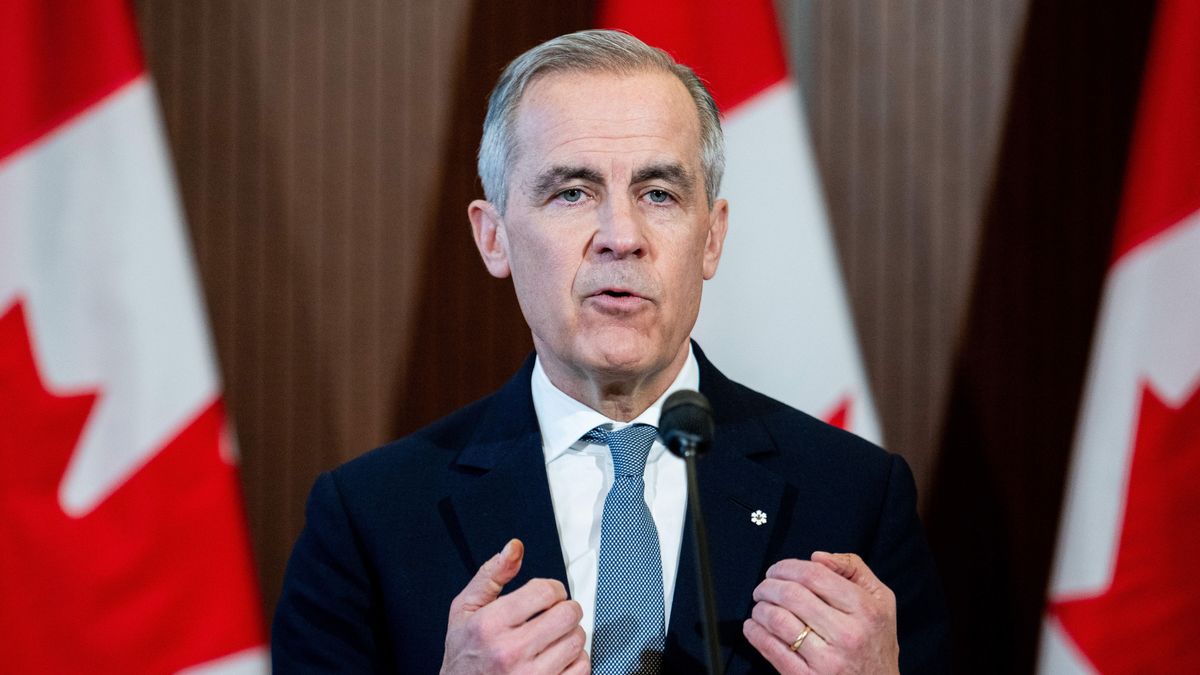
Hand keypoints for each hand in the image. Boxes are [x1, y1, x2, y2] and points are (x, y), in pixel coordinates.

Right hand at [441, 539, 588, 674]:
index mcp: (490, 626)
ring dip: (570, 634)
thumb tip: (514, 549)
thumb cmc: (463, 654)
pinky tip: (557, 657)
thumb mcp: (465, 609)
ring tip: (553, 637)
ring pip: (577, 640)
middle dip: (566, 608)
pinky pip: (581, 668)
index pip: (544, 592)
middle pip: (567, 614)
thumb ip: (491, 575)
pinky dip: (575, 660)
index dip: (553, 588)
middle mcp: (510, 652)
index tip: (549, 595)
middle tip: (555, 613)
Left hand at [742, 552, 897, 673]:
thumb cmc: (877, 643)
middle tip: (764, 587)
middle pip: (791, 595)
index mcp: (864, 610)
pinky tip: (754, 627)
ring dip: (760, 608)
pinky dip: (755, 633)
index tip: (777, 570)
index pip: (814, 575)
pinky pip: (772, 650)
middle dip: (768, 586)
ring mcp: (827, 660)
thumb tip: (818, 558)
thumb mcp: (881, 600)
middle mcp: (847, 634)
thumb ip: (853, 569)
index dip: (787, 567)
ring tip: (761, 607)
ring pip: (778, 620)